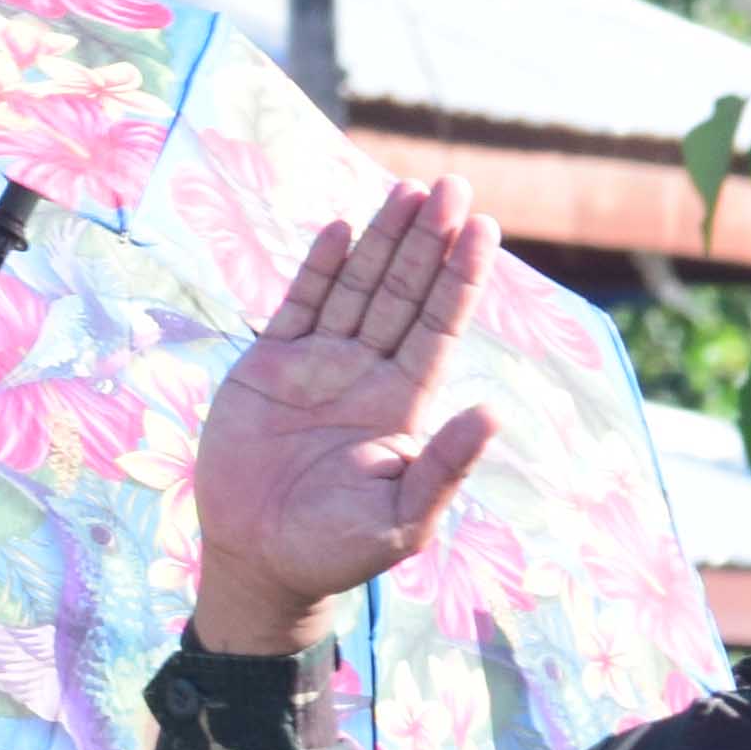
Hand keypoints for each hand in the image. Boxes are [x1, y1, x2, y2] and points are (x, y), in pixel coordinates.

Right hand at [187, 174, 504, 655]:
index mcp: (404, 403)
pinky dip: (319, 269)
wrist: (258, 561)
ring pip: (357, 289)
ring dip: (382, 240)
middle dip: (428, 241)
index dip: (461, 277)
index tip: (483, 228)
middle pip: (404, 293)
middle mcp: (366, 374)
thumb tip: (492, 414)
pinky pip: (298, 306)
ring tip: (408, 191)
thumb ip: (443, 467)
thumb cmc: (335, 551)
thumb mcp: (402, 521)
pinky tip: (341, 228)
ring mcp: (317, 366)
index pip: (439, 326)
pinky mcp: (267, 368)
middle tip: (452, 187)